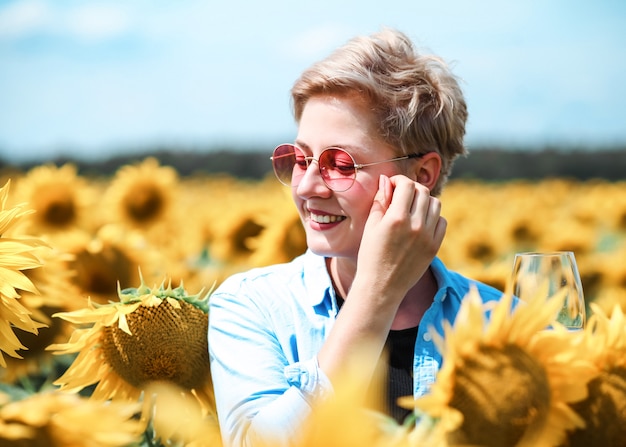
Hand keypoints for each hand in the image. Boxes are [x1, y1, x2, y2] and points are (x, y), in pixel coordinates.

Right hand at [356, 174, 446, 301]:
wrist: (381, 286)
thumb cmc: (370, 255)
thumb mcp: (370, 226)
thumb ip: (380, 201)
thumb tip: (387, 180)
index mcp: (396, 219)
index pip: (407, 185)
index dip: (399, 180)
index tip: (392, 185)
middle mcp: (415, 226)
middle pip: (423, 191)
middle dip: (411, 189)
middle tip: (401, 195)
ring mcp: (428, 237)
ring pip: (436, 203)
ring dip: (424, 201)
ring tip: (412, 208)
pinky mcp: (434, 246)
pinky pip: (441, 221)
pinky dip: (433, 217)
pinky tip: (420, 222)